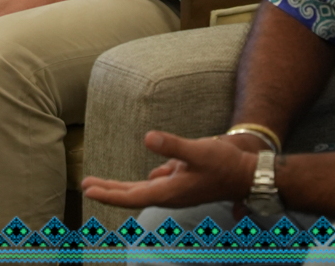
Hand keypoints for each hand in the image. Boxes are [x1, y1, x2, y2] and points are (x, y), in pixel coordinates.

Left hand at [81, 131, 260, 209]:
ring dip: (122, 186)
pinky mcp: (184, 180)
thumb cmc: (225, 164)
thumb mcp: (199, 150)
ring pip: (143, 189)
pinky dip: (146, 181)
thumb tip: (148, 138)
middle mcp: (170, 193)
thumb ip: (173, 146)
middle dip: (108, 190)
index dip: (108, 193)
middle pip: (132, 195)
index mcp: (170, 191)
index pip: (131, 195)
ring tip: (103, 183)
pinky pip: (159, 182)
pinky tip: (147, 175)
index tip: (88, 189)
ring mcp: (177, 188)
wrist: (249, 174)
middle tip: (85, 186)